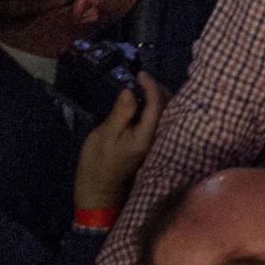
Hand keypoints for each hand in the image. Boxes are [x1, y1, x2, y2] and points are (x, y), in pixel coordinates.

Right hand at [72, 74, 165, 212]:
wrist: (98, 191)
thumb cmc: (98, 163)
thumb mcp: (105, 135)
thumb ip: (121, 113)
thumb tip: (130, 91)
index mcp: (147, 134)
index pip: (157, 103)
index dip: (151, 86)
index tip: (140, 74)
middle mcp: (157, 137)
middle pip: (166, 107)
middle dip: (157, 89)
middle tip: (142, 78)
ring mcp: (154, 142)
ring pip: (163, 114)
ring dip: (157, 98)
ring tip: (143, 86)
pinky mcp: (148, 144)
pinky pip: (158, 121)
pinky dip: (154, 108)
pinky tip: (143, 104)